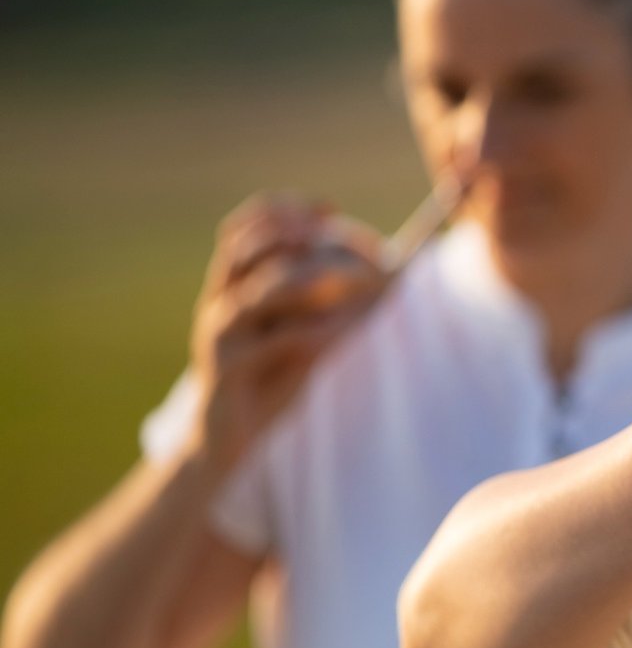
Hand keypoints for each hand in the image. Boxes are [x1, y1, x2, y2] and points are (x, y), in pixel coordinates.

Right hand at [187, 193, 388, 476]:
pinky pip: (274, 344)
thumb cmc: (272, 378)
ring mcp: (221, 337)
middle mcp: (220, 303)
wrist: (229, 440)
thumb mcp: (304, 333)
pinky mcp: (230, 372)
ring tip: (361, 280)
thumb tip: (396, 271)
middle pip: (250, 249)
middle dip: (300, 236)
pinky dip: (315, 331)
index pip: (245, 229)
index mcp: (232, 287)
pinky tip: (346, 331)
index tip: (330, 208)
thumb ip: (333, 302)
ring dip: (315, 281)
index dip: (284, 211)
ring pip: (260, 292)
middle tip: (349, 240)